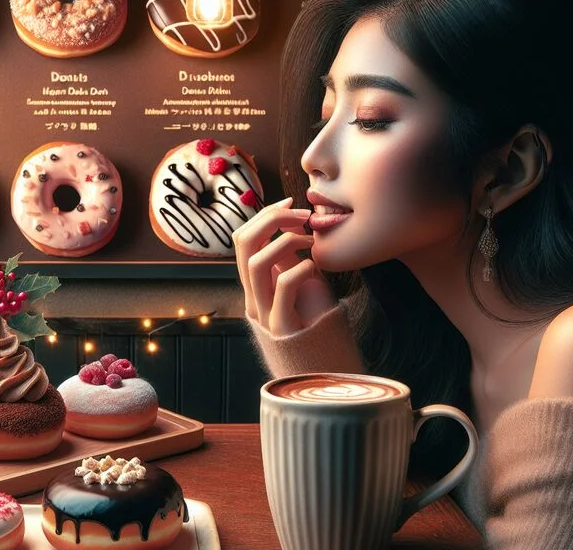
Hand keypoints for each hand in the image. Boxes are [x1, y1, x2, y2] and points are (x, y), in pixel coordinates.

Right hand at [234, 197, 337, 334]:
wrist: (330, 368)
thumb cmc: (321, 324)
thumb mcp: (304, 283)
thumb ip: (291, 259)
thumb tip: (289, 224)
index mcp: (254, 287)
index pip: (242, 239)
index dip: (264, 214)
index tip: (292, 204)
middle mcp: (253, 299)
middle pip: (243, 244)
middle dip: (272, 218)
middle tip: (303, 215)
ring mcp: (264, 315)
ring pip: (255, 263)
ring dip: (286, 241)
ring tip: (312, 242)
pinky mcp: (283, 329)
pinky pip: (284, 286)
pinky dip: (301, 267)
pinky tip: (316, 267)